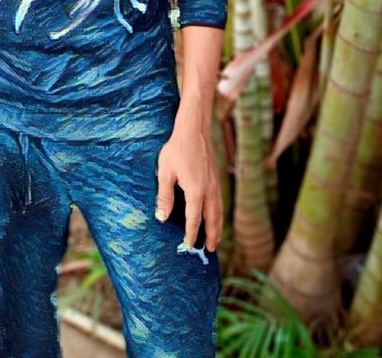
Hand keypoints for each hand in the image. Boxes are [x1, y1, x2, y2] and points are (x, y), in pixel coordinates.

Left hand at [155, 126, 222, 251]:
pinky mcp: (216, 178)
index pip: (194, 220)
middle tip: (209, 251)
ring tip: (215, 240)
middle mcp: (209, 191)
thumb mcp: (165, 172)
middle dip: (210, 236)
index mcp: (195, 191)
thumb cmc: (177, 149)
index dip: (191, 235)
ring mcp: (214, 184)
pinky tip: (215, 217)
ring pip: (218, 212)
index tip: (188, 247)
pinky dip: (219, 215)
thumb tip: (161, 218)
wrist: (194, 130)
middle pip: (212, 220)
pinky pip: (219, 202)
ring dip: (217, 228)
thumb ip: (164, 196)